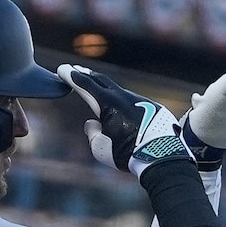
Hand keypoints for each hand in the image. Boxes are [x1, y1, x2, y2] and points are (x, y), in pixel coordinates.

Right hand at [58, 65, 188, 177]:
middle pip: (102, 81)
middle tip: (77, 70)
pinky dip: (123, 103)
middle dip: (87, 75)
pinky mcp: (154, 108)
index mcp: (108, 104)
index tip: (62, 69)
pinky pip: (134, 103)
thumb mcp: (100, 148)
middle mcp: (124, 98)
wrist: (163, 157)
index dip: (72, 77)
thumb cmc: (128, 154)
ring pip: (119, 93)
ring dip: (106, 91)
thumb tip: (93, 123)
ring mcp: (141, 101)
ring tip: (97, 89)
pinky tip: (121, 109)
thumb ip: (92, 132)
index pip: (86, 85)